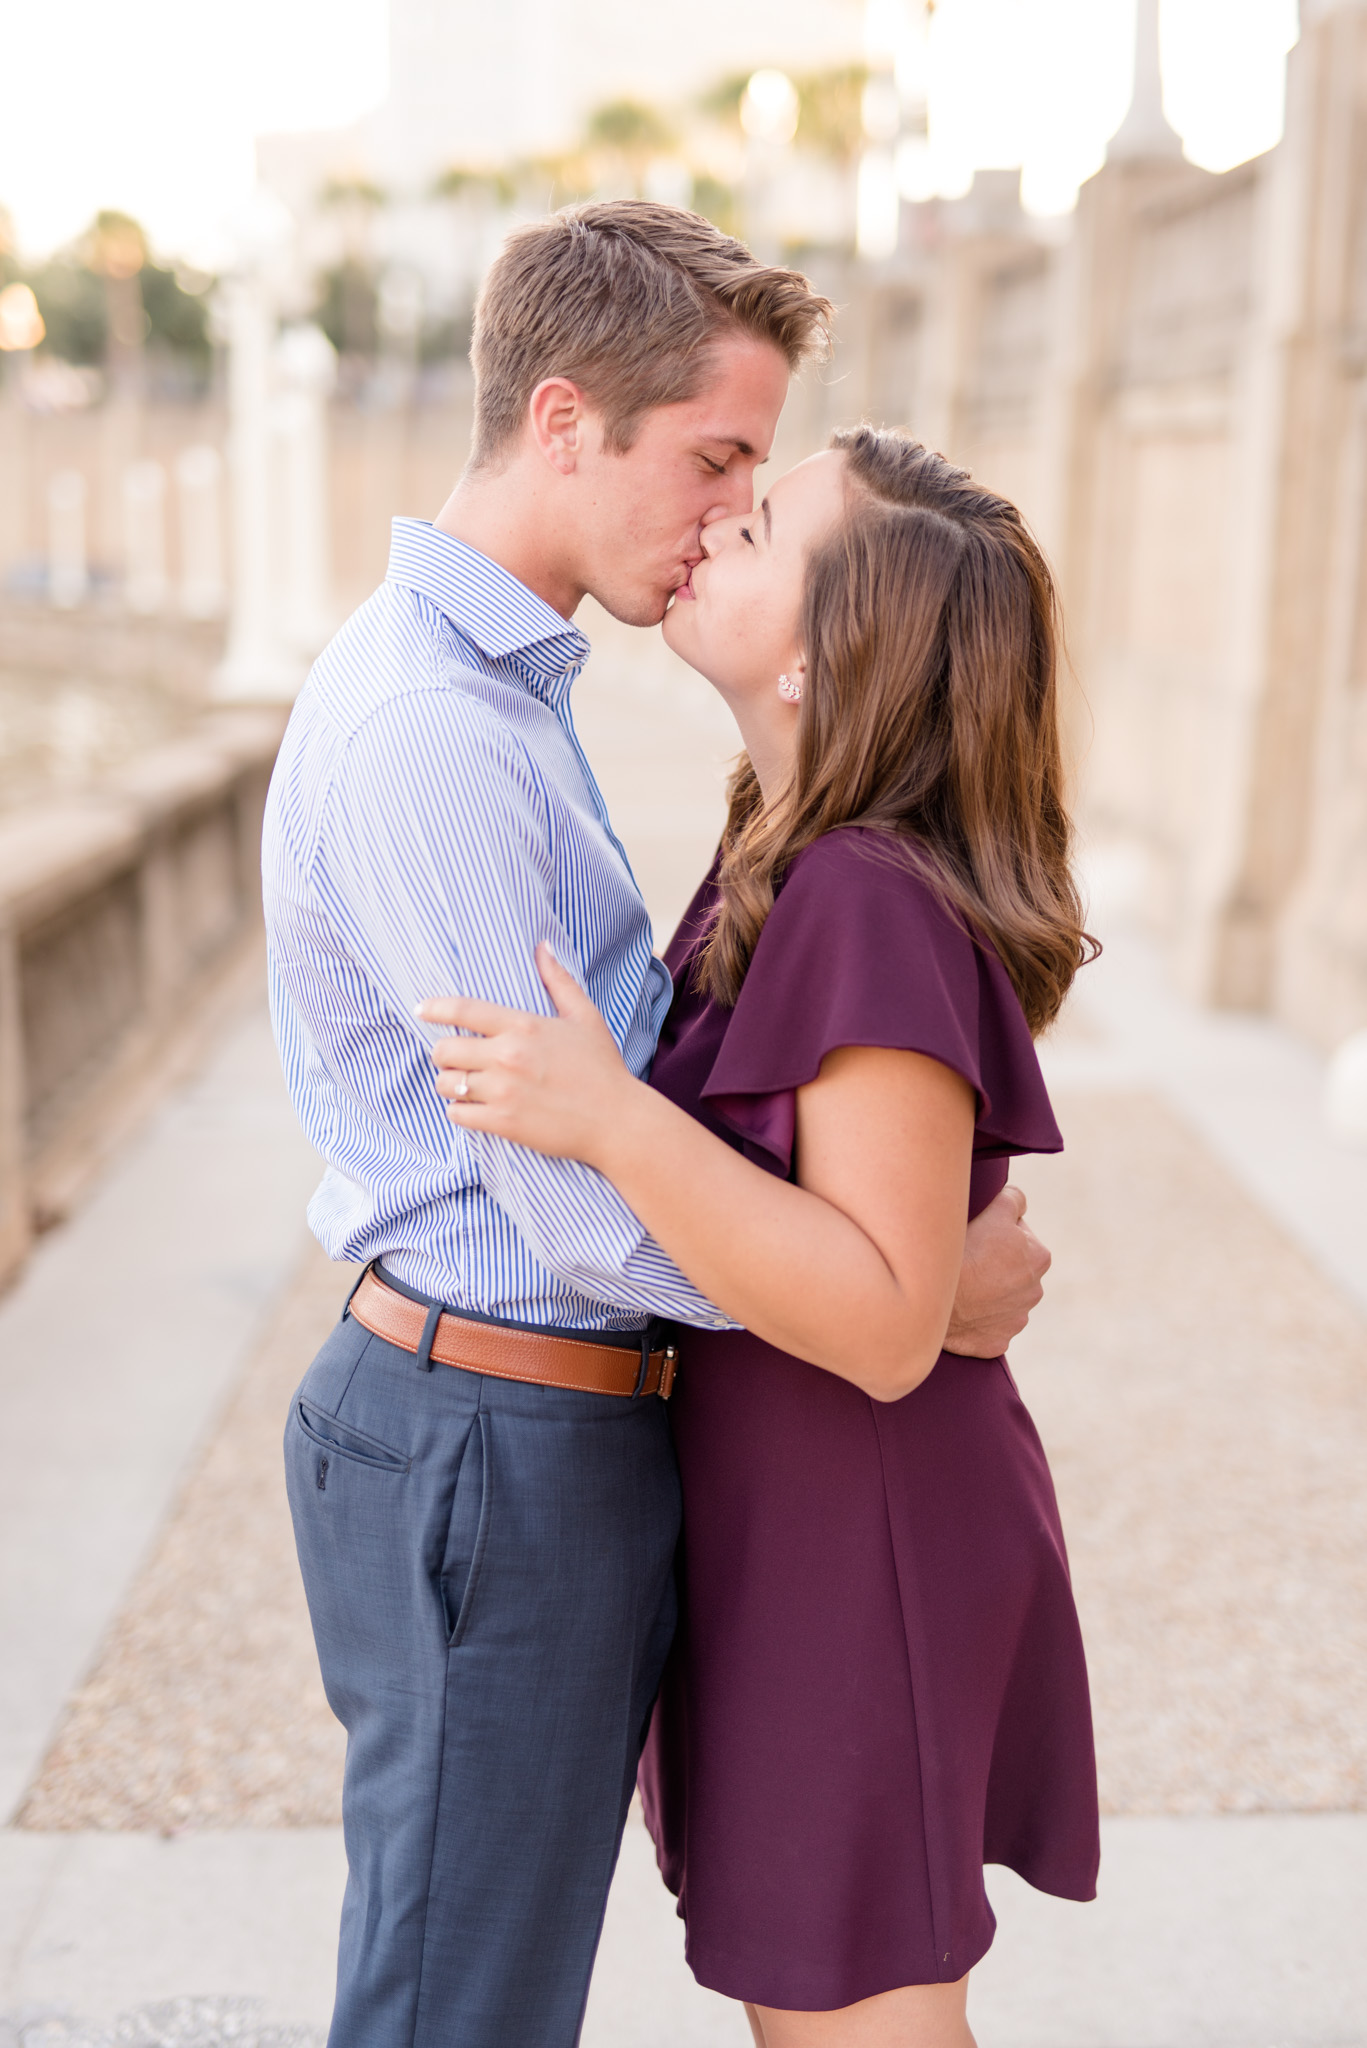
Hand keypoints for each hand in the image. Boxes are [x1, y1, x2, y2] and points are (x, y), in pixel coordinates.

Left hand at [417, 945, 641, 1163]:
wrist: (617, 1121)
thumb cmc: (602, 1068)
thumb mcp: (585, 1017)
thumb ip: (558, 981)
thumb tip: (543, 946)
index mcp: (524, 1026)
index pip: (463, 1010)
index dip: (435, 1008)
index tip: (421, 1010)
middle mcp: (508, 1056)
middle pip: (445, 1050)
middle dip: (444, 1053)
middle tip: (454, 1058)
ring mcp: (503, 1091)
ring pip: (446, 1083)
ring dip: (449, 1083)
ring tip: (464, 1084)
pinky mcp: (504, 1123)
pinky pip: (457, 1114)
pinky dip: (460, 1111)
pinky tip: (472, 1108)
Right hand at [944, 1184, 1049, 1356]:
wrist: (937, 1297)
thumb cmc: (967, 1249)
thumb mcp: (995, 1209)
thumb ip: (1014, 1199)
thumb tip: (1018, 1202)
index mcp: (1039, 1258)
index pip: (1019, 1236)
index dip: (995, 1233)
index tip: (977, 1236)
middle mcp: (1035, 1291)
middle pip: (1012, 1270)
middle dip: (995, 1264)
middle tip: (968, 1259)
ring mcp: (1016, 1320)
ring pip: (1000, 1299)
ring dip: (986, 1292)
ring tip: (962, 1284)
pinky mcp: (997, 1341)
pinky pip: (988, 1327)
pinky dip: (977, 1319)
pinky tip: (961, 1308)